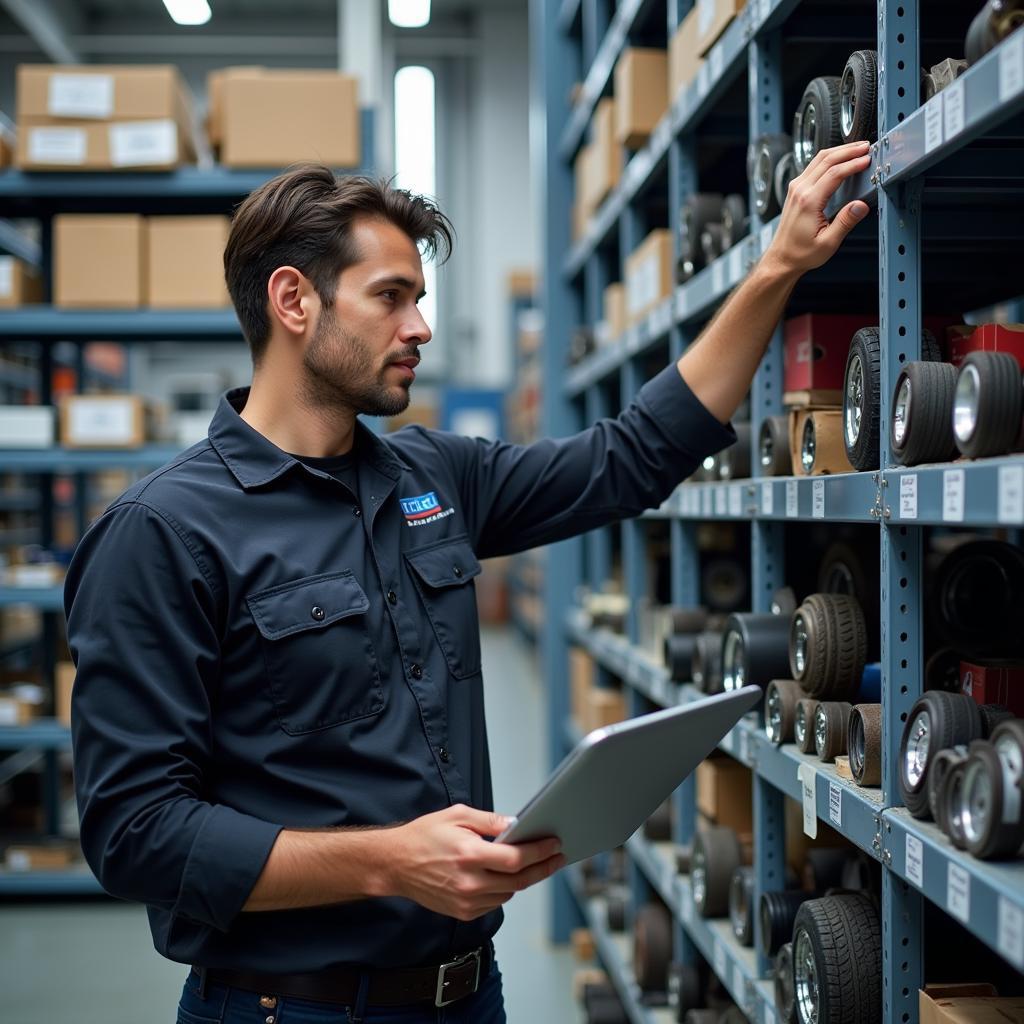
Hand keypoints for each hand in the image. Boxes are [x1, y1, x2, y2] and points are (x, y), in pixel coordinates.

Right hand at [387, 804, 565, 921]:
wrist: (396, 864)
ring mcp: (466, 901)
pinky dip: (505, 890)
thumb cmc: (423, 836)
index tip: (554, 845)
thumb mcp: (457, 816)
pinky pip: (495, 903)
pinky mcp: (463, 912)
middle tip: (557, 857)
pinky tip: (506, 876)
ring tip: (534, 864)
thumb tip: (516, 825)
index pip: (516, 859)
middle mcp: (470, 882)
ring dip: (524, 879)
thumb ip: (490, 821)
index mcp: (469, 855)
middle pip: (519, 881)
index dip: (540, 852)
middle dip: (543, 868)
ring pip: (509, 894)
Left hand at [763, 141, 872, 277]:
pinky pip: (814, 166)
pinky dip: (830, 158)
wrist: (782, 258)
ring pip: (819, 159)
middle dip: (849, 150)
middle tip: (866, 147)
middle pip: (826, 159)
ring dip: (839, 151)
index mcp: (808, 202)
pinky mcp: (796, 189)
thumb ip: (845, 222)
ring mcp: (795, 188)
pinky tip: (841, 159)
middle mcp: (800, 191)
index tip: (868, 160)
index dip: (853, 163)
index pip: (834, 173)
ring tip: (857, 149)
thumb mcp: (828, 243)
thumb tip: (861, 206)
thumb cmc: (801, 253)